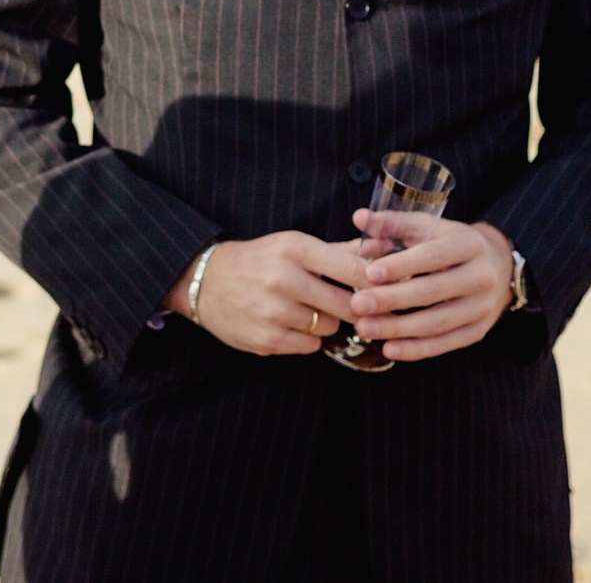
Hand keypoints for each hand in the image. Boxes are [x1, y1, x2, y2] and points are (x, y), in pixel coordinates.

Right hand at [170, 233, 369, 356]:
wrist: (205, 282)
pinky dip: (306, 337)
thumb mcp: (293, 245)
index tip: (386, 289)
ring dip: (325, 321)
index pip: (353, 269)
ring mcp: (274, 312)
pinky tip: (290, 323)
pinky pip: (309, 345)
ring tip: (307, 309)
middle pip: (347, 305)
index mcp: (294, 249)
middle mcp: (284, 279)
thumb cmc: (258, 260)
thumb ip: (339, 251)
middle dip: (354, 308)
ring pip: (328, 327)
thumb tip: (384, 250)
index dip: (376, 283)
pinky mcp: (266, 339)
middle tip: (353, 306)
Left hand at [347, 212, 514, 361]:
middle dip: (392, 299)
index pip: (433, 256)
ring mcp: (482, 307)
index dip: (401, 266)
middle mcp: (481, 276)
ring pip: (438, 322)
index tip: (369, 273)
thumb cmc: (449, 243)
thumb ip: (394, 223)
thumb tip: (359, 218)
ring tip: (364, 327)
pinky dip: (416, 349)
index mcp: (468, 244)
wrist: (496, 266)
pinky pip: (445, 343)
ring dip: (398, 328)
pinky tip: (388, 348)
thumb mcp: (429, 227)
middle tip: (357, 304)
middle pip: (433, 291)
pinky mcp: (478, 331)